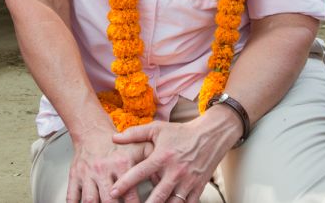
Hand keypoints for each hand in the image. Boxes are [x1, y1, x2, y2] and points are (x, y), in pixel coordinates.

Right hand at [67, 131, 147, 202]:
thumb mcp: (139, 148)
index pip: (129, 193)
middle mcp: (103, 170)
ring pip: (90, 199)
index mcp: (121, 164)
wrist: (93, 132)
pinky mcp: (75, 177)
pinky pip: (71, 195)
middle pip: (108, 199)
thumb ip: (152, 163)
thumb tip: (164, 179)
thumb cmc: (119, 146)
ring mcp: (88, 174)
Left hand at [109, 114, 239, 202]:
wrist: (211, 135)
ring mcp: (188, 181)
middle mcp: (175, 171)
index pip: (140, 172)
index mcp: (162, 157)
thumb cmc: (181, 132)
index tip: (113, 192)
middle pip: (157, 196)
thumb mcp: (158, 129)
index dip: (125, 183)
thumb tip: (114, 138)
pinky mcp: (198, 187)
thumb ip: (135, 134)